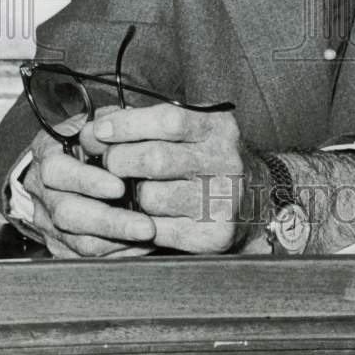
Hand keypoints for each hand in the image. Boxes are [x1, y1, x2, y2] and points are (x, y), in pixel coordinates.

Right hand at [23, 108, 155, 257]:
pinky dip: (116, 254)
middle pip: (68, 214)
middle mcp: (43, 192)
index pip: (59, 171)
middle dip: (111, 222)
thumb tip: (125, 123)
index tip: (120, 186)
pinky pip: (87, 258)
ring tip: (150, 236)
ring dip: (118, 242)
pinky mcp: (60, 246)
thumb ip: (110, 123)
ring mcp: (49, 222)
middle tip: (146, 226)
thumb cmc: (87, 142)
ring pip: (78, 242)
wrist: (61, 168)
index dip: (89, 181)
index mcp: (47, 157)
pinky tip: (140, 246)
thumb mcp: (95, 123)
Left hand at [85, 104, 245, 252]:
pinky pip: (158, 230)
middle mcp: (225, 160)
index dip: (128, 125)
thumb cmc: (208, 158)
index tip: (100, 131)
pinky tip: (143, 214)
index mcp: (218, 127)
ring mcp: (222, 199)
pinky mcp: (214, 234)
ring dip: (130, 195)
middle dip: (118, 160)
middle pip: (154, 159)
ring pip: (151, 197)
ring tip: (133, 190)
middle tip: (108, 164)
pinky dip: (141, 223)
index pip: (169, 120)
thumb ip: (146, 121)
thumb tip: (98, 124)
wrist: (256, 199)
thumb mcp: (191, 129)